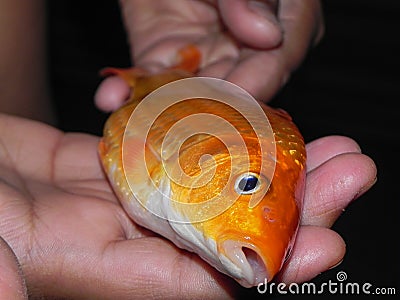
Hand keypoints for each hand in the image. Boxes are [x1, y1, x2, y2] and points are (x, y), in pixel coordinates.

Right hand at [0, 113, 375, 298]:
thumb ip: (3, 277)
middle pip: (231, 225)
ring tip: (329, 147)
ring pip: (218, 184)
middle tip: (350, 173)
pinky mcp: (124, 162)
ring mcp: (133, 194)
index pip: (205, 278)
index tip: (327, 246)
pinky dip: (225, 140)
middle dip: (296, 204)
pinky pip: (186, 153)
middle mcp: (132, 236)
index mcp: (106, 267)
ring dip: (275, 165)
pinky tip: (261, 126)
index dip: (270, 267)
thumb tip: (8, 297)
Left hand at [95, 0, 323, 111]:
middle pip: (233, 91)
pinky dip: (129, 90)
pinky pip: (150, 81)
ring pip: (190, 94)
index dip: (258, 82)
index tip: (238, 98)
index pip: (278, 62)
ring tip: (140, 119)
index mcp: (285, 26)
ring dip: (163, 108)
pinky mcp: (165, 60)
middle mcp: (247, 53)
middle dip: (208, 111)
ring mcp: (205, 60)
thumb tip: (268, 37)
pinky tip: (112, 96)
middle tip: (185, 129)